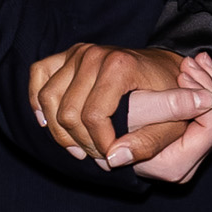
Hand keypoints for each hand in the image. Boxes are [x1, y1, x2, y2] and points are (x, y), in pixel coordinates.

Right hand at [28, 42, 211, 173]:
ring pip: (48, 99)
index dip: (99, 144)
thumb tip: (115, 159)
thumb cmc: (169, 95)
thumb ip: (150, 142)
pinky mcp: (65, 55)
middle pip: (68, 112)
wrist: (164, 67)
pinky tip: (49, 121)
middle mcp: (94, 54)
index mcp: (120, 65)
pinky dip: (39, 101)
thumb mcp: (173, 121)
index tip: (112, 158)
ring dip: (59, 130)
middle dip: (81, 141)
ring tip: (79, 148)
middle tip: (98, 157)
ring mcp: (77, 52)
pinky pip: (39, 76)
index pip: (93, 116)